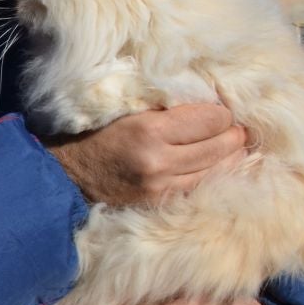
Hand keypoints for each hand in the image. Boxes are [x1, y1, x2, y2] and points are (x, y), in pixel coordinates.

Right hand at [45, 104, 246, 206]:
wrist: (67, 174)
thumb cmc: (97, 133)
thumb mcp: (128, 110)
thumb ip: (167, 107)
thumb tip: (209, 103)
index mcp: (150, 131)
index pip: (211, 120)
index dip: (222, 113)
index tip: (221, 109)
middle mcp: (160, 161)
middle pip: (221, 145)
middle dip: (233, 134)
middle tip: (236, 127)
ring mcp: (162, 186)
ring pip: (218, 170)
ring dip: (230, 156)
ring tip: (234, 144)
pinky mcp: (161, 201)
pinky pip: (201, 186)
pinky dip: (215, 173)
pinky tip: (219, 164)